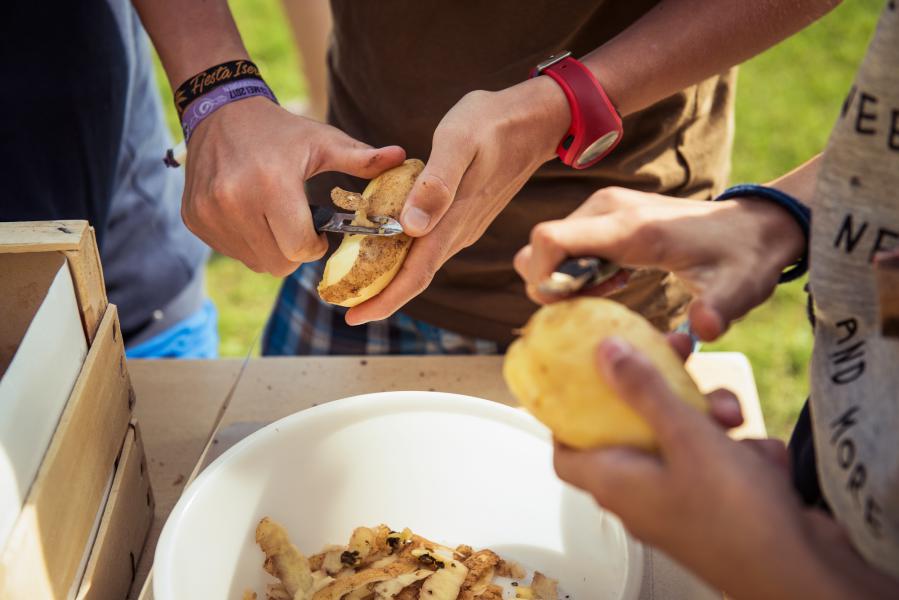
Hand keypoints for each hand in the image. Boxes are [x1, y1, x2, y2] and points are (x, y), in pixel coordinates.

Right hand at [181, 97, 405, 274]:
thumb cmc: (280, 131)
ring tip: (274, 217)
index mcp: (271, 185)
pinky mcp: (194, 219)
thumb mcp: (322, 141)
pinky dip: (246, 242)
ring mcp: (209, 213)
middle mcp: (234, 202)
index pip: (298, 249)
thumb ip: (362, 158)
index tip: (316, 231)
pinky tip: (250, 214)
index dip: (313, 246)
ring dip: (270, 249)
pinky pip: (231, 251)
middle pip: (277, 264)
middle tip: (297, 226)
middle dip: (294, 252)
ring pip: (254, 262)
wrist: (220, 111)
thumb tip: (402, 158)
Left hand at [343, 76, 569, 323]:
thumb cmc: (493, 123)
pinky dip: (404, 255)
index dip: (385, 300)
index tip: (353, 317)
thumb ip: (436, 183)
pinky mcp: (465, 215)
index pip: (417, 274)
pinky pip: (431, 246)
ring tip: (356, 281)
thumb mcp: (459, 141)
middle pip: (417, 277)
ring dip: (391, 277)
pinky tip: (385, 246)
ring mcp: (464, 226)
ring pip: (423, 263)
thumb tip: (411, 225)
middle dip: (380, 296)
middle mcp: (459, 232)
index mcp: (453, 219)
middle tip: (344, 304)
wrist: (535, 119)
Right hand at [513, 187, 804, 339]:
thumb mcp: (738, 289)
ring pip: (550, 244)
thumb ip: (719, 309)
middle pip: (540, 244)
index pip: (550, 239)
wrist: (755, 224)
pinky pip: (567, 241)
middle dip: (551, 283)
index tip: (563, 308)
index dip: (541, 277)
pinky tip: (614, 280)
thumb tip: (702, 331)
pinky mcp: (606, 212)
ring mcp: (604, 206)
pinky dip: (576, 267)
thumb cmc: (743, 259)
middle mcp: (607, 208)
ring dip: (564, 276)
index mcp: (629, 228)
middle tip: (595, 304)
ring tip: (610, 291)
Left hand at [554, 338, 891, 599]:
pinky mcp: (723, 507)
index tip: (585, 378)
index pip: (567, 452)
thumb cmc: (737, 519)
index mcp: (616, 484)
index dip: (568, 416)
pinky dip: (744, 454)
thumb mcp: (686, 437)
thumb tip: (604, 353)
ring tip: (735, 415)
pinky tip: (764, 461)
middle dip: (663, 393)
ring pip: (687, 440)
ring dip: (713, 420)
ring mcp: (684, 502)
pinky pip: (723, 463)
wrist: (805, 577)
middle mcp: (643, 496)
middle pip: (635, 430)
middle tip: (681, 359)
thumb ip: (644, 391)